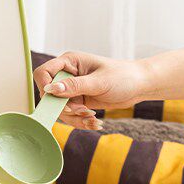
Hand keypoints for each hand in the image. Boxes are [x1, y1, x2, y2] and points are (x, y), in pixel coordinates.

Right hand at [33, 52, 150, 129]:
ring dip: (74, 118)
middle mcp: (67, 75)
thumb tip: (50, 90)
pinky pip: (70, 116)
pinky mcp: (77, 101)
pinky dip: (80, 121)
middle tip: (83, 111)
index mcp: (69, 62)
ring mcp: (71, 89)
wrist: (140, 86)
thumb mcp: (99, 82)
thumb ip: (74, 86)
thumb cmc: (124, 76)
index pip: (43, 73)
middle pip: (49, 96)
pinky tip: (95, 121)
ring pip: (58, 110)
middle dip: (65, 108)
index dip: (44, 87)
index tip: (56, 99)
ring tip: (92, 118)